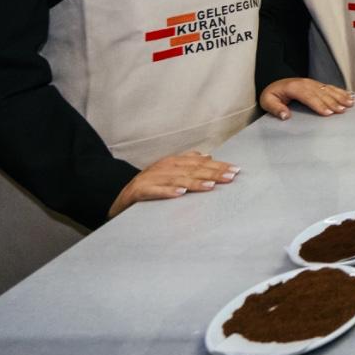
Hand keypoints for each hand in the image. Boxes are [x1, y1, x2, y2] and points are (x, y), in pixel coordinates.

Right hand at [108, 150, 237, 217]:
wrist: (118, 198)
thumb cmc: (148, 186)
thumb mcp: (169, 173)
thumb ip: (187, 164)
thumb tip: (207, 157)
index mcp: (172, 163)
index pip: (199, 163)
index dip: (218, 166)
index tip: (235, 170)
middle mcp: (162, 168)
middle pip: (191, 169)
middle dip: (213, 173)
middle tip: (230, 177)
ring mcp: (150, 179)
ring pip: (176, 179)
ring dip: (195, 182)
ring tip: (211, 185)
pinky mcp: (138, 191)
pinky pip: (154, 191)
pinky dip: (167, 192)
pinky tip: (180, 194)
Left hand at [258, 78, 354, 119]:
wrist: (275, 84)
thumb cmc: (272, 95)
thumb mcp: (267, 101)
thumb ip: (275, 109)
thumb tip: (285, 115)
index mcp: (293, 87)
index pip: (308, 96)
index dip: (319, 105)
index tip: (328, 112)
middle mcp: (305, 83)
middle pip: (321, 93)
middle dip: (333, 102)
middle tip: (343, 110)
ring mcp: (312, 82)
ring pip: (328, 89)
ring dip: (340, 96)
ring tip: (350, 103)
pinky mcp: (316, 84)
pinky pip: (330, 87)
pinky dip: (340, 91)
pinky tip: (349, 95)